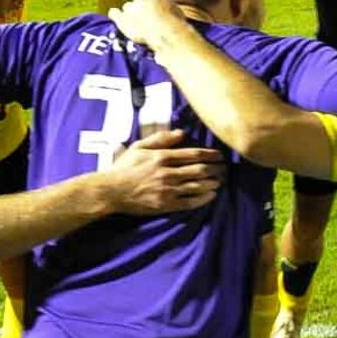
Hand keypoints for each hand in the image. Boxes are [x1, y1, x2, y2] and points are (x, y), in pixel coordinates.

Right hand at [99, 128, 225, 214]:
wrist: (111, 191)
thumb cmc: (124, 168)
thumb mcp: (139, 147)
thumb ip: (161, 139)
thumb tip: (182, 133)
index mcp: (162, 157)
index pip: (193, 154)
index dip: (210, 155)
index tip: (220, 156)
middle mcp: (167, 173)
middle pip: (199, 170)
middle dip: (215, 169)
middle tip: (225, 169)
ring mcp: (167, 190)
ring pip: (197, 186)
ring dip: (212, 183)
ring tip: (221, 181)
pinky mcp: (165, 204)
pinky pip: (189, 202)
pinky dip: (203, 199)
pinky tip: (211, 195)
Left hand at [110, 0, 193, 52]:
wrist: (162, 34)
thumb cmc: (174, 25)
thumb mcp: (178, 13)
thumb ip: (171, 7)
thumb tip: (171, 9)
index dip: (154, 3)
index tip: (156, 10)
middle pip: (138, 0)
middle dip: (141, 7)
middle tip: (146, 18)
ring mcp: (130, 8)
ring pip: (127, 7)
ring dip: (130, 14)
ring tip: (135, 23)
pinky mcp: (122, 19)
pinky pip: (114, 13)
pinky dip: (115, 15)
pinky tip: (114, 15)